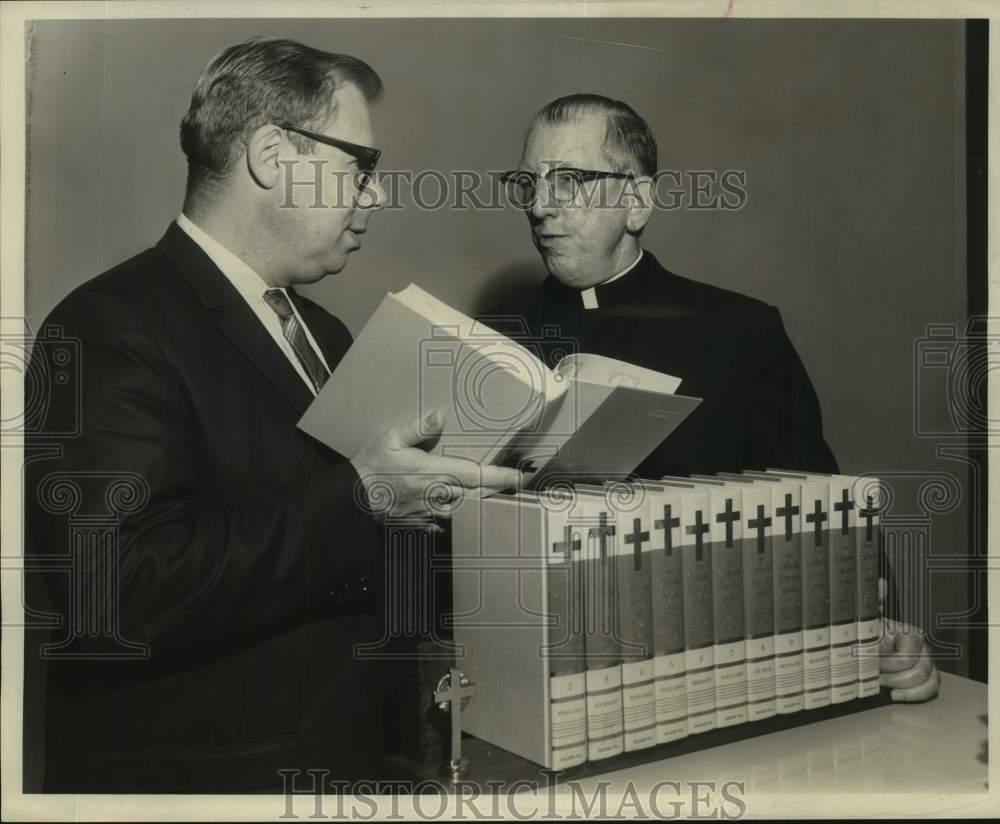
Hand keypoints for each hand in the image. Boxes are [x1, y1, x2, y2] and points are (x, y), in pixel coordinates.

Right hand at [350, 409, 522, 525]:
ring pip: (462, 509)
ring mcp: (428, 512)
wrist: (349, 500)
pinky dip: (452, 514)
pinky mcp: (418, 521)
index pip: (475, 475)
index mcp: (433, 473)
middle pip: (475, 495)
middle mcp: (436, 495)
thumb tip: (440, 414)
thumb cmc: (369, 467)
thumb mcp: (390, 439)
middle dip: (495, 490)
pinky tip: (452, 508)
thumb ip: (418, 428)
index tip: (518, 476)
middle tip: (512, 484)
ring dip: (475, 502)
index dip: (500, 476)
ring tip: (487, 494)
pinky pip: (442, 520)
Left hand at [877, 584, 939, 701]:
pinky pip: (931, 689)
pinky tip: (896, 696)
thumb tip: (880, 583)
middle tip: (876, 676)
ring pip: (928, 681)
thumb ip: (874, 599)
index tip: (871, 663)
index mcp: (911, 633)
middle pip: (919, 671)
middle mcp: (923, 647)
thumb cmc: (867, 631)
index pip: (906, 658)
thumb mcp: (867, 615)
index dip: (887, 664)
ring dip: (903, 687)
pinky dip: (915, 696)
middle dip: (894, 677)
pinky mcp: (924, 677)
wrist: (868, 643)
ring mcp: (926, 662)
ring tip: (884, 686)